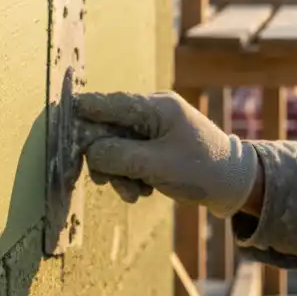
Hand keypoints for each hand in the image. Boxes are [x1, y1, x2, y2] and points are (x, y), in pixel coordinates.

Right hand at [74, 90, 258, 217]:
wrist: (237, 186)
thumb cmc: (201, 171)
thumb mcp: (156, 166)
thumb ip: (117, 155)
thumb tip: (87, 151)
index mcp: (155, 107)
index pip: (108, 103)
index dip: (82, 112)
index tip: (59, 120)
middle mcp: (154, 111)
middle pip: (109, 129)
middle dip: (106, 159)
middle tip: (106, 183)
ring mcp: (156, 128)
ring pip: (118, 147)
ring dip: (120, 172)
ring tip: (135, 192)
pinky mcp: (158, 145)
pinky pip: (131, 156)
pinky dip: (132, 174)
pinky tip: (144, 190)